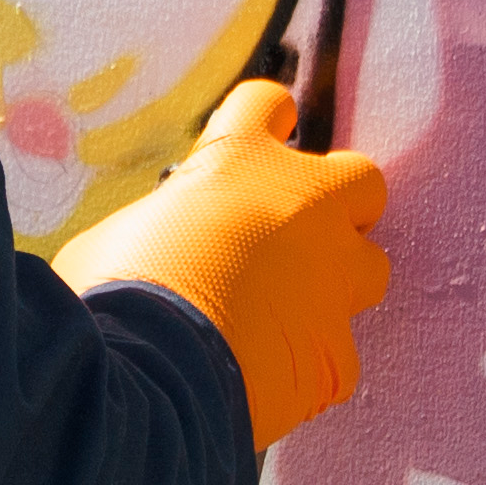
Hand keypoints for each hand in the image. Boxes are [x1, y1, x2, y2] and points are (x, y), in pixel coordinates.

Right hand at [55, 80, 391, 446]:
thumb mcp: (119, 232)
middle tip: (296, 227)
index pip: (268, 105)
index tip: (260, 135)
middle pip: (360, 178)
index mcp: (241, 162)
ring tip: (288, 309)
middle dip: (336, 200)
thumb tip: (162, 239)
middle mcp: (304, 210)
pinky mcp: (337, 355)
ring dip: (336, 281)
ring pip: (369, 268)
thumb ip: (163, 222)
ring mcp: (331, 283)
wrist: (148, 379)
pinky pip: (337, 354)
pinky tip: (269, 374)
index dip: (263, 121)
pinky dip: (308, 362)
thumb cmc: (116, 294)